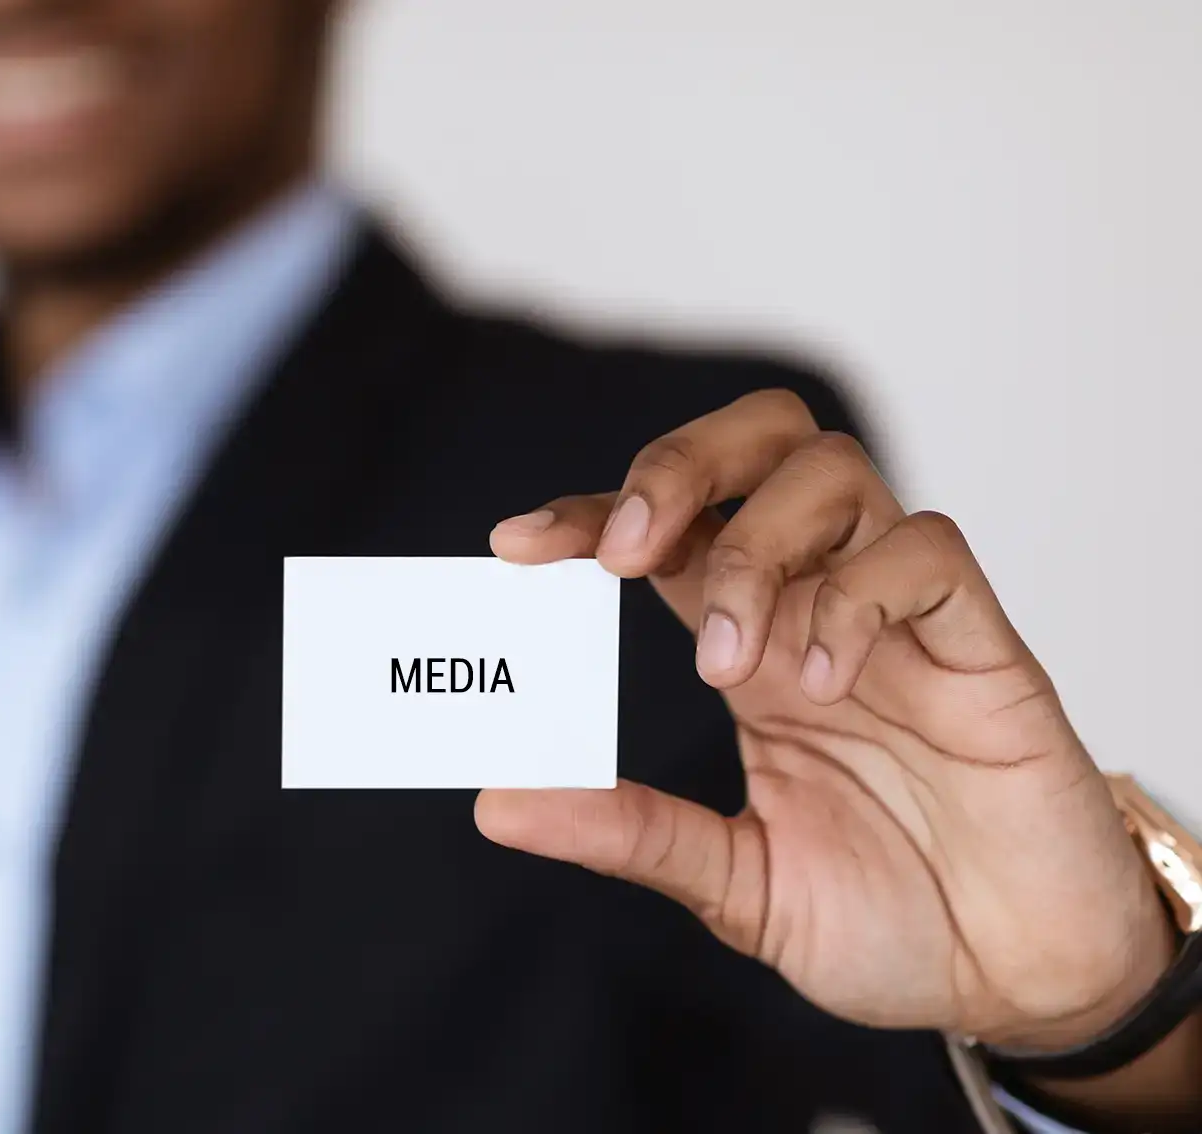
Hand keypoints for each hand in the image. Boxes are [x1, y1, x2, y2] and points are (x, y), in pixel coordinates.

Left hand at [478, 389, 1173, 1052]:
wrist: (1018, 982)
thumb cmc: (889, 922)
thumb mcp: (737, 885)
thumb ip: (631, 835)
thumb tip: (497, 806)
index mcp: (752, 648)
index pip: (670, 532)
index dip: (592, 513)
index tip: (513, 544)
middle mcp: (818, 608)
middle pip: (757, 448)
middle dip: (679, 467)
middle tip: (625, 554)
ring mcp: (901, 618)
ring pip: (833, 472)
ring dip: (758, 548)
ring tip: (731, 662)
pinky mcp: (982, 646)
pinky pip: (924, 555)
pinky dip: (857, 594)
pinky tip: (826, 681)